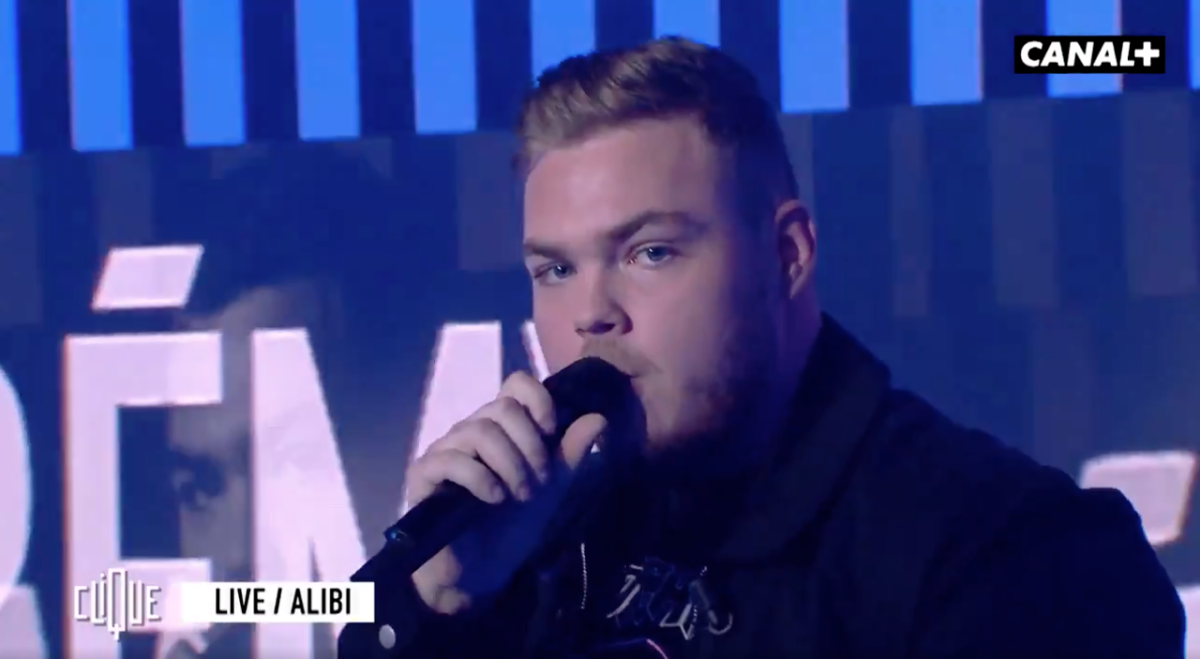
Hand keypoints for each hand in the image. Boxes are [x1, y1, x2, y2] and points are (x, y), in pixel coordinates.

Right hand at [405, 371, 607, 613]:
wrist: (481, 571)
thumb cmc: (512, 526)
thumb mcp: (551, 489)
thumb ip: (571, 454)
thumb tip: (599, 418)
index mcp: (501, 427)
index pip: (516, 384)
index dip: (538, 401)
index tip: (552, 433)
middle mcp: (471, 430)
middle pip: (503, 407)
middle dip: (530, 446)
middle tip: (539, 483)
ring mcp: (445, 449)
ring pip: (480, 432)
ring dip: (511, 466)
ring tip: (520, 496)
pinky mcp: (424, 474)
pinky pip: (451, 459)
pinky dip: (480, 478)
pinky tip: (494, 499)